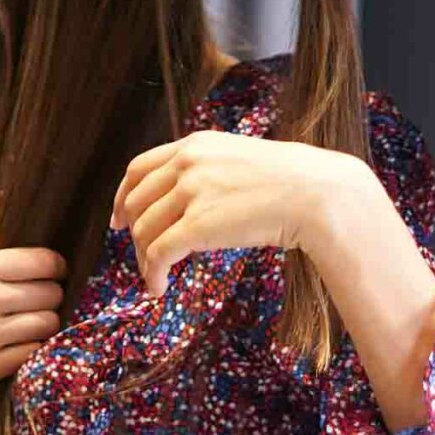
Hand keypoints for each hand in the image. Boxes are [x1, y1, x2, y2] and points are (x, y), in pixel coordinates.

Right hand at [0, 221, 67, 397]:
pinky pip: (32, 353)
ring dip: (44, 322)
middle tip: (38, 298)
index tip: (49, 271)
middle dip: (49, 295)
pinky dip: (31, 348)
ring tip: (30, 320)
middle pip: (51, 293)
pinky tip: (18, 342)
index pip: (45, 261)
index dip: (54, 266)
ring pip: (47, 324)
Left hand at [110, 130, 368, 297]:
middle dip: (133, 232)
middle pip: (136, 201)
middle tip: (143, 255)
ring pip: (143, 230)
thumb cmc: (289, 182)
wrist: (316, 194)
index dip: (122, 196)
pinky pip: (158, 254)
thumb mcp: (240, 159)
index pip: (139, 168)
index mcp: (195, 145)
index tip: (119, 218)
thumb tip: (187, 197)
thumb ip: (209, 170)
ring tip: (156, 276)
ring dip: (144, 259)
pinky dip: (152, 275)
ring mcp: (191, 192)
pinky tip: (159, 289)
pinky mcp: (197, 225)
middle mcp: (187, 163)